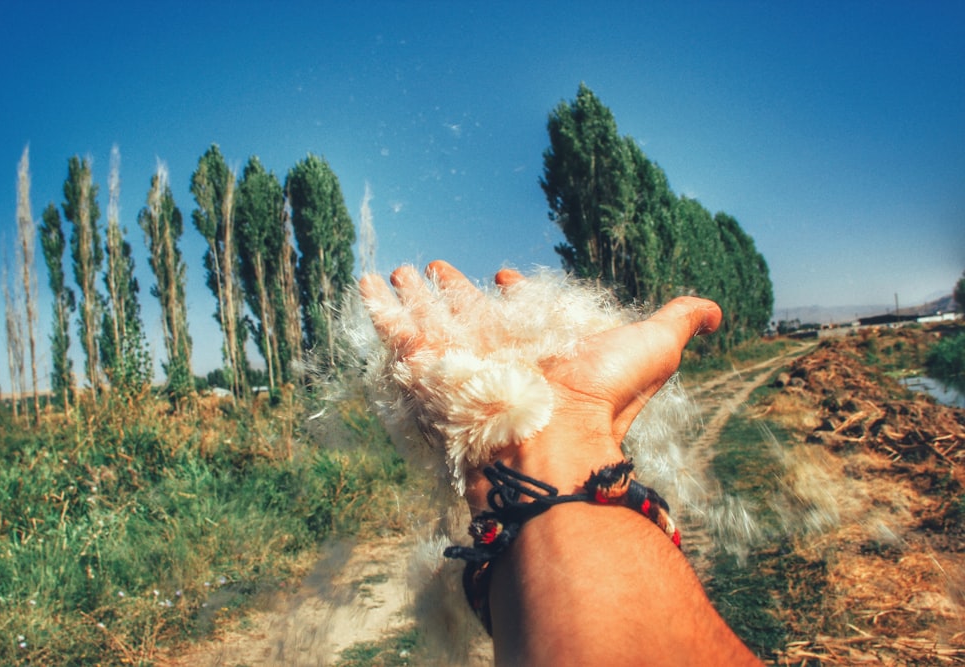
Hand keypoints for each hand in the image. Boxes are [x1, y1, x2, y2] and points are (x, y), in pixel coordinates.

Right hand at [359, 260, 721, 513]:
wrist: (551, 438)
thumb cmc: (602, 396)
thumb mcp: (653, 348)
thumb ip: (680, 322)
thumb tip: (717, 311)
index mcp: (539, 346)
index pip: (521, 313)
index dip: (513, 294)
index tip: (503, 277)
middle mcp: (497, 353)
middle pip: (469, 314)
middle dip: (453, 291)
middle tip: (438, 269)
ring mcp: (460, 359)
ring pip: (430, 318)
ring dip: (414, 294)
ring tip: (401, 270)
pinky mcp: (427, 364)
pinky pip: (395, 329)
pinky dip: (378, 306)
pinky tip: (367, 281)